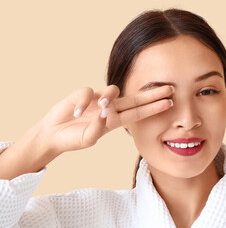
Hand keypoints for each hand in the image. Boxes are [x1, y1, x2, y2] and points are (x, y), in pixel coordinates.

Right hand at [36, 85, 173, 154]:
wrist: (53, 134)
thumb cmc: (73, 139)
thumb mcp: (87, 139)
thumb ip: (97, 130)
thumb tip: (104, 113)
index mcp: (114, 121)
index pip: (138, 113)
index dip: (153, 108)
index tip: (169, 103)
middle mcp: (110, 108)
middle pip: (135, 99)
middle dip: (152, 94)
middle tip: (170, 88)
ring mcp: (97, 100)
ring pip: (113, 90)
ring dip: (109, 96)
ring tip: (101, 106)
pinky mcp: (83, 94)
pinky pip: (88, 92)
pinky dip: (83, 101)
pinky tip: (77, 112)